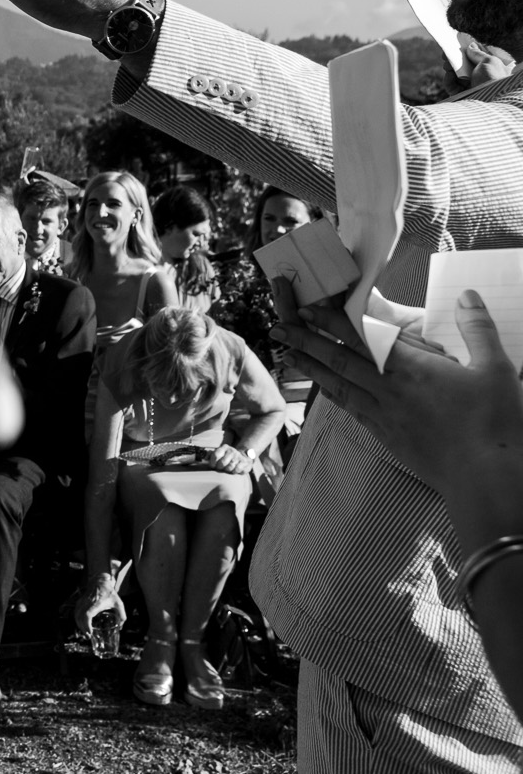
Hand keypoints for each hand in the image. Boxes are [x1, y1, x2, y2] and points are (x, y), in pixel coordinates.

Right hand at [77, 572, 125, 640]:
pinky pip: (76, 613)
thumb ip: (122, 615)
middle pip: (79, 617)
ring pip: (76, 615)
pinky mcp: (79, 602)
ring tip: (85, 632)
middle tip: (88, 636)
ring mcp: (81, 602)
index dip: (86, 625)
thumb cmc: (109, 592)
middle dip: (83, 628)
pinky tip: (82, 625)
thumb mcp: (119, 603)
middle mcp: (86, 603)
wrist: (99, 581)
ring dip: (79, 625)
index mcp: (96, 603)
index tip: (90, 632)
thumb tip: (120, 627)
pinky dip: (77, 620)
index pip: (87, 615)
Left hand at [209, 444, 251, 473]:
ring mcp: (239, 456)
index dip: (212, 462)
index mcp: (224, 448)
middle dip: (219, 468)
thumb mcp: (219, 453)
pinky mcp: (245, 462)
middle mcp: (232, 451)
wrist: (243, 456)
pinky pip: (237, 470)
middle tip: (220, 468)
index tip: (212, 466)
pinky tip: (234, 470)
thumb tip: (205, 458)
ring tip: (227, 469)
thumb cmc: (227, 457)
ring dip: (227, 470)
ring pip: (230, 467)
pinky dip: (234, 472)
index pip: (216, 455)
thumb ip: (211, 455)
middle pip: (222, 463)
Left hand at [273, 287, 522, 551]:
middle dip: (306, 341)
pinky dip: (334, 396)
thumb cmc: (494, 423)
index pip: (363, 338)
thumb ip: (477, 328)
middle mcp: (389, 391)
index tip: (307, 308)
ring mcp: (384, 416)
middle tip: (277, 328)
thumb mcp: (496, 368)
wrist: (486, 479)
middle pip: (339, 360)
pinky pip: (352, 410)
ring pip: (338, 386)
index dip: (333, 321)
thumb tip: (467, 294)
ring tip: (288, 356)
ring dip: (311, 368)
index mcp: (412, 369)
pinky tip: (326, 391)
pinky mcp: (387, 437)